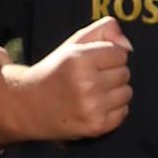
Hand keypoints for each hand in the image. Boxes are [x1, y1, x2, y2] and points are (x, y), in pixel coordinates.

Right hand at [0, 18, 133, 142]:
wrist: (29, 106)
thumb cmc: (55, 71)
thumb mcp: (74, 43)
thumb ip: (103, 30)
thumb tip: (129, 45)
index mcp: (79, 59)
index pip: (120, 53)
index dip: (108, 56)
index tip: (93, 62)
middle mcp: (87, 84)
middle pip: (125, 73)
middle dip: (110, 73)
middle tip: (89, 78)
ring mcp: (92, 107)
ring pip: (127, 92)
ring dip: (114, 92)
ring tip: (91, 93)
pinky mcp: (97, 126)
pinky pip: (123, 112)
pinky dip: (113, 110)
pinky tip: (94, 106)